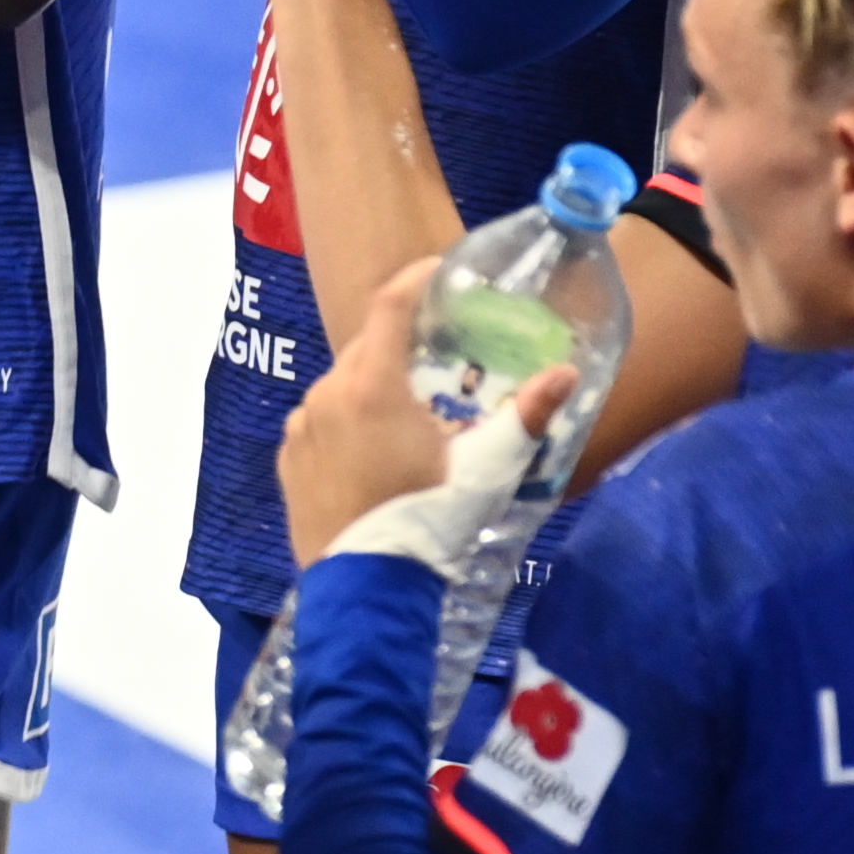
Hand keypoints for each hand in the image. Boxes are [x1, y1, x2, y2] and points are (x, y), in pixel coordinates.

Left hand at [278, 252, 576, 551]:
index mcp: (369, 386)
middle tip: (442, 356)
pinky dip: (348, 421)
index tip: (440, 269)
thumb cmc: (429, 519)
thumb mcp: (486, 469)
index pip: (388, 306)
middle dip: (403, 344)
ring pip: (341, 386)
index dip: (415, 279)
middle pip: (366, 347)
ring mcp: (300, 426)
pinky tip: (378, 449)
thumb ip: (527, 417)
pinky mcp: (288, 457)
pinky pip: (321, 421)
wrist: (365, 584)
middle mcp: (325, 395)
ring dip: (375, 387)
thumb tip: (566, 373)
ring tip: (415, 413)